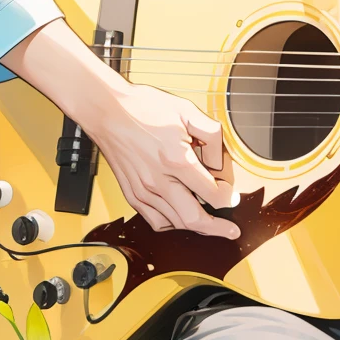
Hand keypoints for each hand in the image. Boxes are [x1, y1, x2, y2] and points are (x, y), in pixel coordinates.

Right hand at [91, 79, 241, 239]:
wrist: (108, 110)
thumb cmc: (145, 108)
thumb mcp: (187, 111)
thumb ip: (212, 135)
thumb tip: (221, 161)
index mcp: (177, 160)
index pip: (211, 194)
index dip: (227, 197)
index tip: (231, 196)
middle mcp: (159, 181)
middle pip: (194, 219)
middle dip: (217, 228)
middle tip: (230, 230)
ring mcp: (143, 191)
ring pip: (175, 224)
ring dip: (195, 226)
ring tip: (209, 223)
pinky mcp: (132, 195)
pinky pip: (155, 221)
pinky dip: (172, 224)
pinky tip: (180, 214)